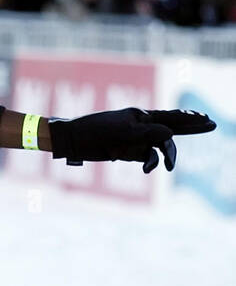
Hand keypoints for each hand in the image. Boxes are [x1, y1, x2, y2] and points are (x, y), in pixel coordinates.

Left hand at [48, 108, 215, 172]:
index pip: (170, 116)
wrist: (74, 140)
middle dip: (191, 128)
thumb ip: (147, 132)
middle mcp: (142, 127)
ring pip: (161, 147)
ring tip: (171, 165)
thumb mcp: (122, 130)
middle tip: (211, 125)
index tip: (206, 117)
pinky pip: (148, 158)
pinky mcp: (129, 153)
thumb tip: (171, 134)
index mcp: (141, 115)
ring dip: (167, 155)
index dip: (189, 117)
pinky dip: (150, 163)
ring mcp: (137, 140)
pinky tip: (148, 169)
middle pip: (172, 129)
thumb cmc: (96, 129)